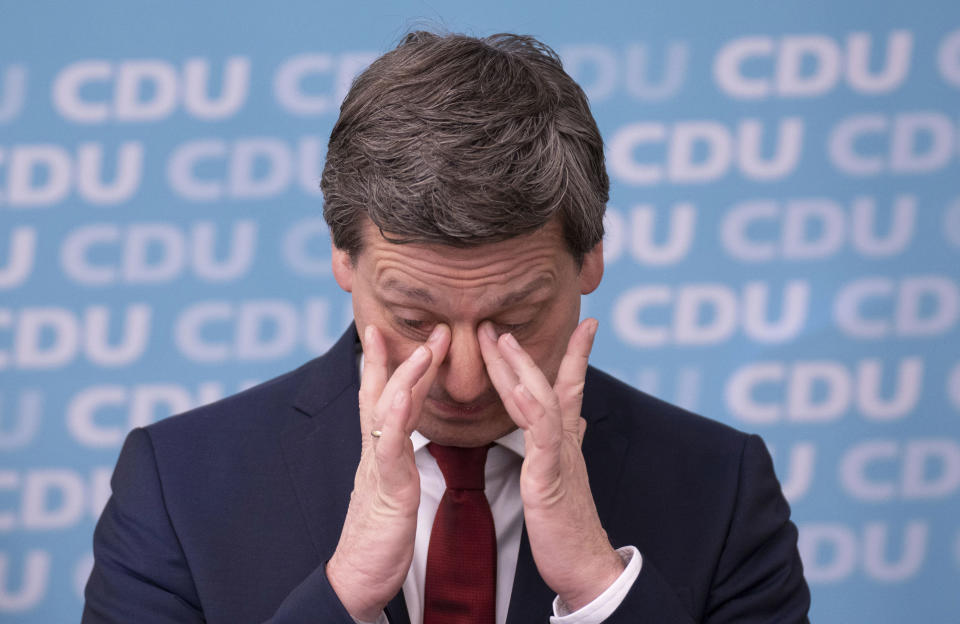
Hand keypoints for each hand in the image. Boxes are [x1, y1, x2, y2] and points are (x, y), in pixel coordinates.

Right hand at [327, 323, 450, 621]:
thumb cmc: (380, 537)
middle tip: (429, 325)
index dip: (395, 363)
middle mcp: (375, 451)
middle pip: (386, 393)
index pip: (388, 397)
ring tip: (423, 348)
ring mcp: (378, 468)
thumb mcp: (394, 487)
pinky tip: (403, 396)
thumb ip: (397, 457)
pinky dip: (396, 420)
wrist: (358, 579)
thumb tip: (404, 435)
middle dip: (403, 356)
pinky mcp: (386, 491)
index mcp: (382, 451)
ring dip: (405, 377)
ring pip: (387, 412)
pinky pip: (389, 449)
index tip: (400, 331)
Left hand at [478, 318, 623, 610]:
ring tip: (502, 339)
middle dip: (523, 351)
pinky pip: (542, 436)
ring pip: (542, 400)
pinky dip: (532, 409)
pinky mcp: (551, 477)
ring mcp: (558, 456)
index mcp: (562, 439)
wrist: (584, 565)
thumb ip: (568, 441)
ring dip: (522, 368)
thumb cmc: (570, 523)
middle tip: (502, 321)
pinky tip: (519, 389)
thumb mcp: (566, 475)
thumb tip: (576, 418)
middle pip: (545, 384)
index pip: (568, 386)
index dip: (575, 354)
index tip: (587, 323)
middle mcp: (563, 440)